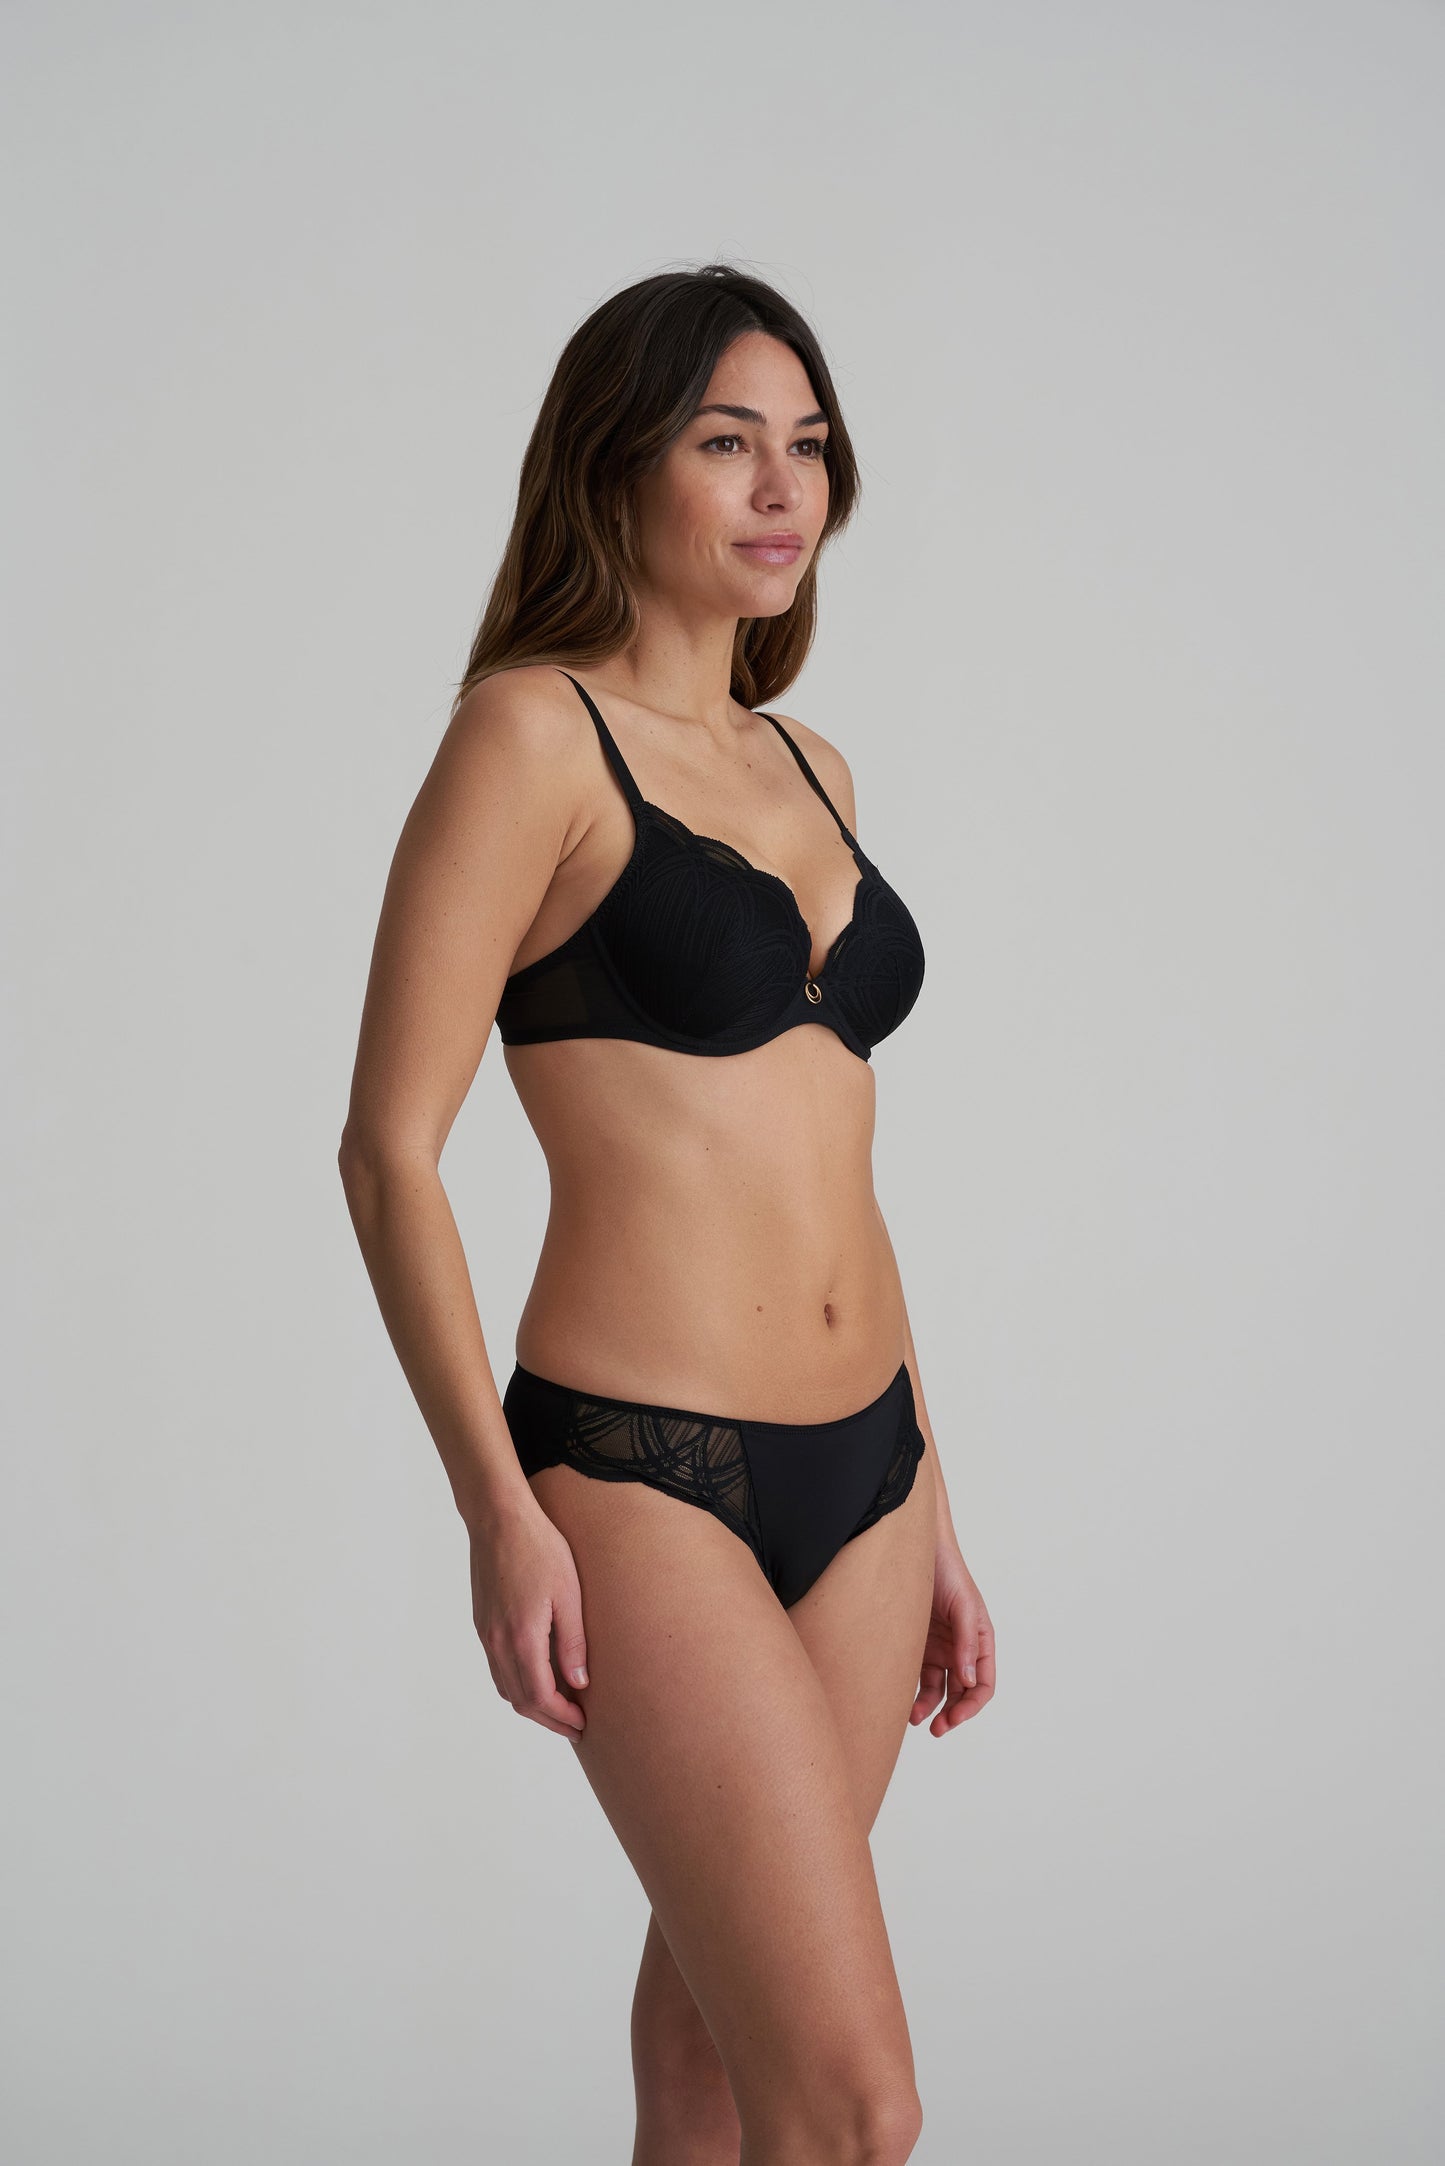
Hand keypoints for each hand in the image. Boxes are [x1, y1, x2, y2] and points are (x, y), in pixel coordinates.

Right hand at [469, 1498, 589, 1740]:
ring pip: (505, 1687)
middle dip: (548, 1719)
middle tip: (574, 1726)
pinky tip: (536, 1677)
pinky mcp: (482, 1623)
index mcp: (522, 1638)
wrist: (498, 1519)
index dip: (561, 1717)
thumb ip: (573, 1643)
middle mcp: (498, 1643)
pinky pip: (497, 1668)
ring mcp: (486, 1634)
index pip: (540, 1697)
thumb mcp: (568, 1594)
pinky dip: (516, 1684)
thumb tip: (579, 1685)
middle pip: (520, 1700)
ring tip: (559, 1707)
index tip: (582, 1724)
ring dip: (531, 1705)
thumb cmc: (539, 1549)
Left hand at [911, 1533, 994, 1735]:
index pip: (983, 1684)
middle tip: (937, 1729)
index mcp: (980, 1641)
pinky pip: (918, 1676)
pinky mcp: (916, 1645)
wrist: (917, 1549)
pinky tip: (903, 1702)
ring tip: (915, 1719)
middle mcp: (961, 1649)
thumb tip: (969, 1680)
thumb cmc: (947, 1571)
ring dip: (930, 1708)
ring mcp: (938, 1648)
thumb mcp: (963, 1605)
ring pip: (938, 1690)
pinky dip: (913, 1692)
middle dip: (952, 1714)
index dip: (972, 1705)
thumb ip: (967, 1641)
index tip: (955, 1718)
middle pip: (961, 1693)